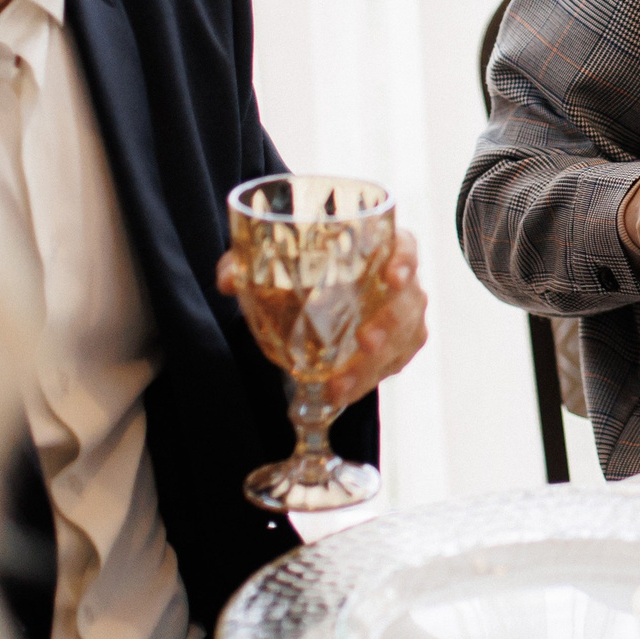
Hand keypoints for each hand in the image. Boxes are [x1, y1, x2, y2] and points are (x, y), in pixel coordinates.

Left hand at [216, 229, 428, 409]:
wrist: (313, 293)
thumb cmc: (304, 267)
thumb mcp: (273, 260)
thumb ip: (248, 263)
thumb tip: (229, 279)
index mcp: (378, 246)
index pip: (406, 246)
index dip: (406, 260)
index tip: (394, 276)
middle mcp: (398, 280)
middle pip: (410, 300)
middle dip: (392, 323)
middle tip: (366, 341)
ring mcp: (402, 314)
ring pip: (406, 338)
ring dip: (377, 363)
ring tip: (341, 384)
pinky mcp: (398, 345)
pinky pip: (395, 363)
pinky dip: (368, 381)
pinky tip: (341, 392)